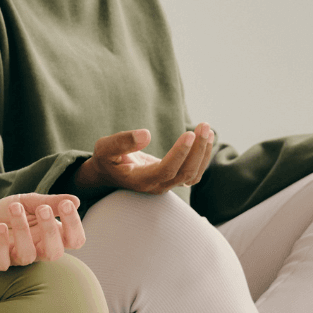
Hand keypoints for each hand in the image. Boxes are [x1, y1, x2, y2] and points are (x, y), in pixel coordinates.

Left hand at [0, 193, 85, 268]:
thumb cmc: (6, 215)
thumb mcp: (27, 202)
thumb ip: (49, 202)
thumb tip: (76, 200)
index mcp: (50, 235)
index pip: (74, 240)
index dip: (74, 226)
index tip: (66, 205)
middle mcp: (37, 250)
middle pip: (55, 253)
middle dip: (51, 231)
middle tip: (43, 209)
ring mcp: (17, 258)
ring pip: (28, 255)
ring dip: (22, 230)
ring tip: (15, 207)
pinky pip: (3, 261)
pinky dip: (2, 243)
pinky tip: (0, 227)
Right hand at [73, 124, 214, 193]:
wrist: (109, 173)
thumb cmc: (106, 160)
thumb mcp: (104, 148)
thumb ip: (122, 142)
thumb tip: (146, 134)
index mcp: (140, 180)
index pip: (166, 170)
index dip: (180, 153)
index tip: (189, 134)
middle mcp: (156, 186)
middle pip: (185, 174)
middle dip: (198, 150)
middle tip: (204, 126)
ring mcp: (166, 184)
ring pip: (193, 175)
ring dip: (203, 153)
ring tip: (207, 129)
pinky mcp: (172, 179)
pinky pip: (193, 173)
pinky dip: (202, 156)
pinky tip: (206, 138)